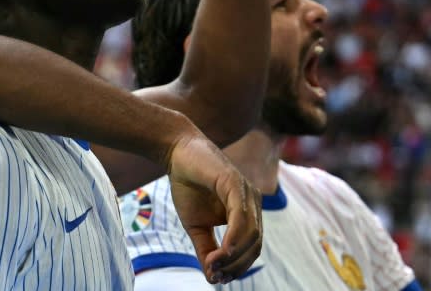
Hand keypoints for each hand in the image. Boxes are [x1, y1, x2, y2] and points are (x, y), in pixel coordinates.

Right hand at [166, 133, 262, 283]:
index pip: (252, 248)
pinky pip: (241, 216)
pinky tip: (223, 251)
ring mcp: (247, 192)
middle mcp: (253, 203)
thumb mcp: (195, 225)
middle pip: (255, 245)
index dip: (238, 267)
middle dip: (237, 265)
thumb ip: (206, 249)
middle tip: (216, 275)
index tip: (217, 278)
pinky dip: (234, 237)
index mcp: (247, 213)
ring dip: (234, 256)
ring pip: (251, 234)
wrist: (176, 153)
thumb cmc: (188, 186)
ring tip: (214, 264)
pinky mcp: (234, 183)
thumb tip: (212, 278)